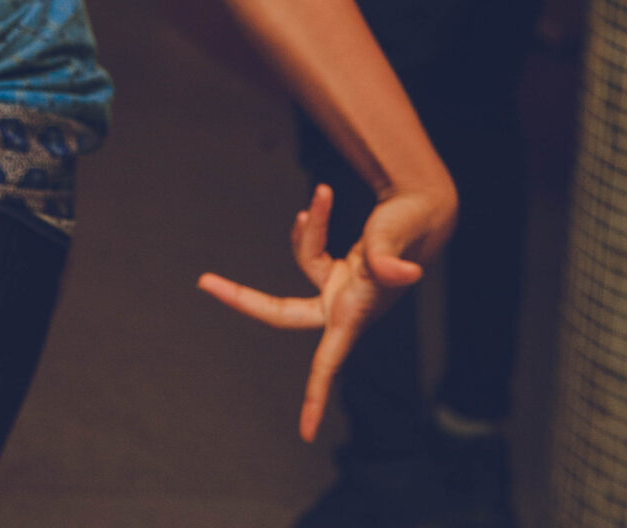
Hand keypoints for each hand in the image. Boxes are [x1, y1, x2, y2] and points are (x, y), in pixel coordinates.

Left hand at [197, 180, 454, 440]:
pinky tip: (318, 199)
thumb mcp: (396, 239)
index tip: (305, 433)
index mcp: (355, 314)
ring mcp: (339, 289)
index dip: (315, 399)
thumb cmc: (411, 227)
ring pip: (301, 261)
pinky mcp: (339, 269)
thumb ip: (391, 259)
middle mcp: (343, 307)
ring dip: (307, 228)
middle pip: (281, 313)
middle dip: (242, 297)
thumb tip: (406, 273)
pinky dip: (310, 225)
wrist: (422, 210)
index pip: (327, 365)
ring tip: (322, 194)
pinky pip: (310, 248)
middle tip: (204, 281)